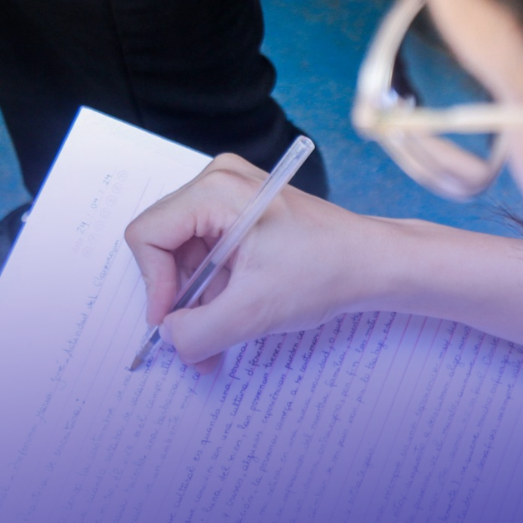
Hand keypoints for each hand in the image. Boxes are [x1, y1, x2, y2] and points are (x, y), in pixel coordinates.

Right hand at [125, 153, 394, 371]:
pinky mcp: (243, 212)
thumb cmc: (327, 271)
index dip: (155, 285)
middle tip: (194, 340)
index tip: (173, 323)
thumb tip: (170, 341)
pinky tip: (232, 315)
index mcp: (217, 190)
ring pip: (186, 254)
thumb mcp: (255, 312)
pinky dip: (216, 288)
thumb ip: (199, 332)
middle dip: (179, 297)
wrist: (374, 263)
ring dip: (198, 300)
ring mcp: (232, 194)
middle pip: (165, 244)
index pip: (149, 235)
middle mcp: (219, 182)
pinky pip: (209, 252)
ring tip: (219, 335)